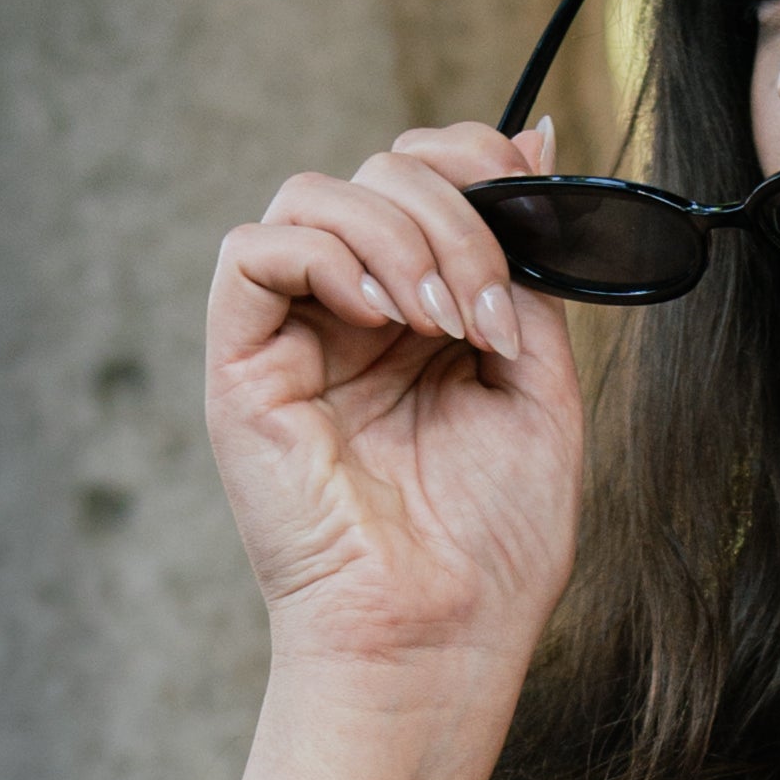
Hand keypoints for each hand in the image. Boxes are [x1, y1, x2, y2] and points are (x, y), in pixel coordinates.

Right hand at [203, 116, 581, 708]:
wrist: (438, 641)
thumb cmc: (491, 545)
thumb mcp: (539, 381)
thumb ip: (529, 269)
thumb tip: (535, 138)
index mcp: (421, 318)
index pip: (425, 178)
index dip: (474, 159)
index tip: (531, 196)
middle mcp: (352, 316)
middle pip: (378, 173)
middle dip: (453, 212)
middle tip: (487, 307)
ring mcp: (293, 338)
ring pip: (316, 194)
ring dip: (399, 234)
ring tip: (442, 322)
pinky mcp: (241, 367)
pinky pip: (253, 250)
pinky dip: (323, 255)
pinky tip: (379, 315)